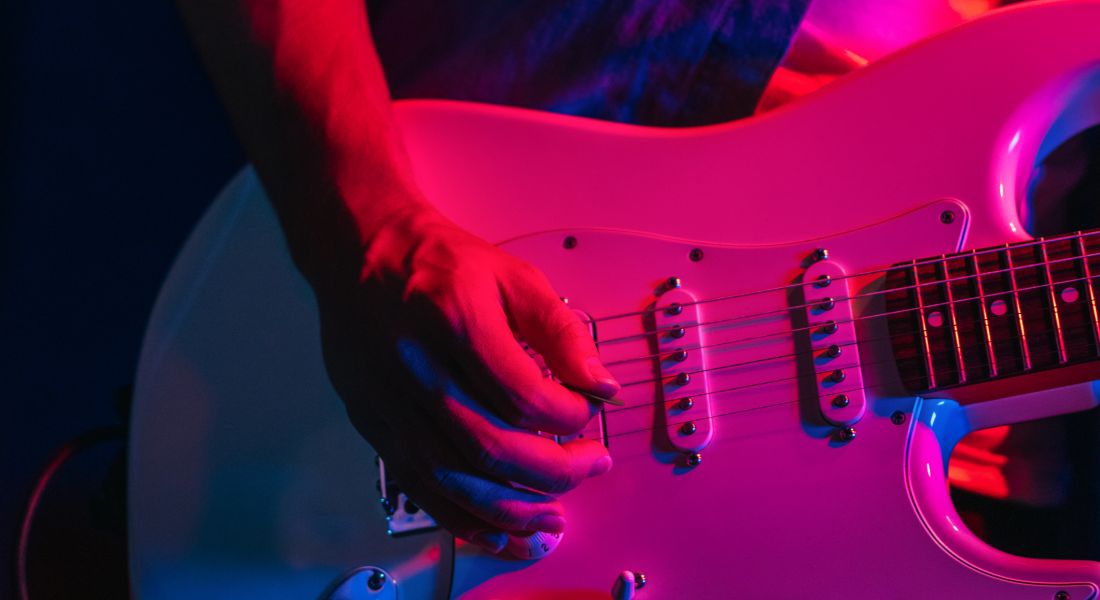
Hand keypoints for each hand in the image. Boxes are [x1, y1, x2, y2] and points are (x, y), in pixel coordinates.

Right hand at [313, 205, 619, 553]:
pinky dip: (465, 520)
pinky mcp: (375, 426)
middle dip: (554, 470)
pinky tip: (500, 531)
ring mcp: (388, 401)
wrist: (362, 253)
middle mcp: (415, 365)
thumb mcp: (513, 277)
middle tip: (589, 464)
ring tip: (554, 514)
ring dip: (514, 509)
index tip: (588, 410)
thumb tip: (601, 385)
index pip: (522, 393)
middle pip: (491, 445)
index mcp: (453, 317)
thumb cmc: (439, 264)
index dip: (569, 414)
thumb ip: (561, 331)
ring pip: (455, 480)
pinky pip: (421, 490)